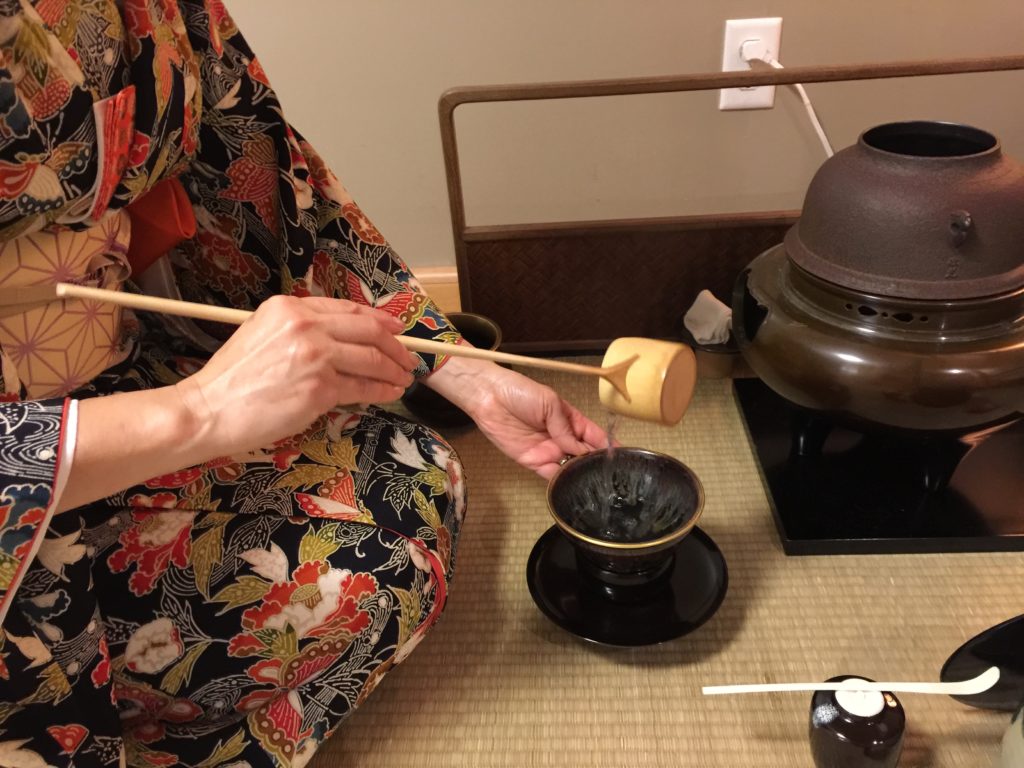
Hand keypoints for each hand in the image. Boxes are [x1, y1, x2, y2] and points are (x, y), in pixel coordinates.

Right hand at [176, 295, 418, 455]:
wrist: (208, 409)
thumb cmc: (232, 380)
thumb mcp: (262, 334)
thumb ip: (300, 330)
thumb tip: (342, 339)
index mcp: (290, 308)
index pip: (348, 309)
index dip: (379, 320)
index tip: (395, 330)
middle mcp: (305, 325)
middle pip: (368, 331)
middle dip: (396, 346)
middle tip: (408, 358)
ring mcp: (315, 356)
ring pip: (371, 359)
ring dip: (394, 370)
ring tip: (403, 378)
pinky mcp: (320, 387)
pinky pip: (363, 387)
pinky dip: (382, 390)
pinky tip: (390, 393)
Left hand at [425, 357, 608, 477]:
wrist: (489, 397)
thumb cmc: (521, 392)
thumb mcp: (550, 403)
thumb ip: (566, 427)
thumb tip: (579, 449)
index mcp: (571, 420)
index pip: (594, 436)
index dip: (608, 446)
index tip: (622, 457)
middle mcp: (562, 437)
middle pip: (584, 455)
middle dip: (596, 464)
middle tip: (611, 475)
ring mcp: (548, 451)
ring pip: (569, 468)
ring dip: (580, 474)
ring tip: (595, 483)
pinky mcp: (532, 462)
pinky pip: (550, 475)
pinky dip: (561, 481)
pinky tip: (572, 484)